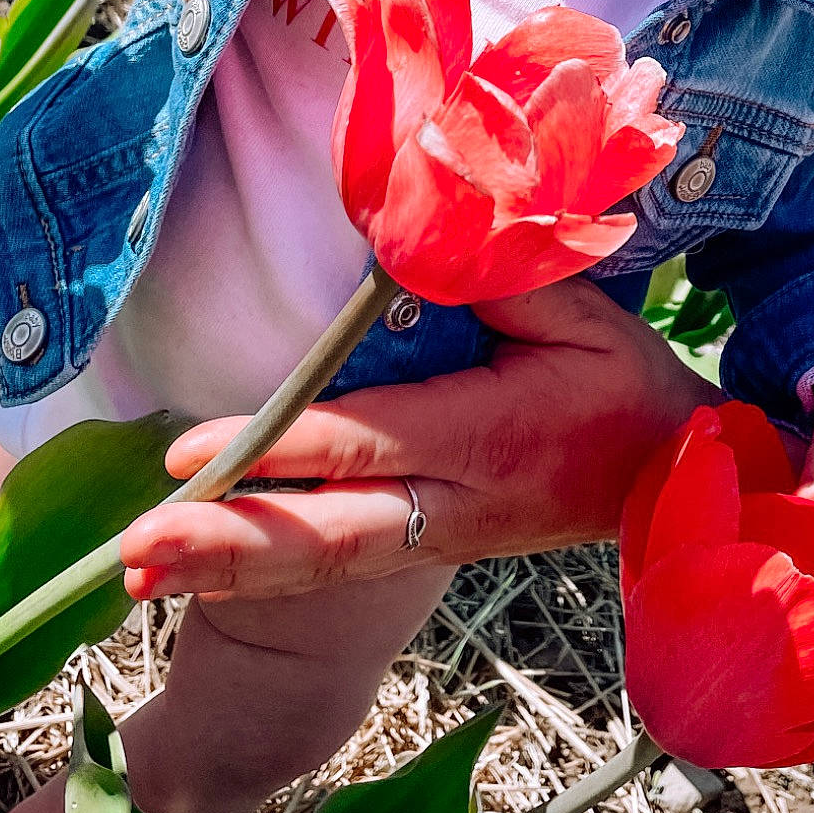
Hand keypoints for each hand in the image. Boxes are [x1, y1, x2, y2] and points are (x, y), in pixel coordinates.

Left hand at [119, 279, 712, 603]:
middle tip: (137, 551)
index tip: (194, 453)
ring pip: (324, 566)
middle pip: (330, 535)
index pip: (370, 441)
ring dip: (226, 572)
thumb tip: (411, 233)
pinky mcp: (430, 549)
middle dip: (229, 544)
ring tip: (136, 574)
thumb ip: (500, 275)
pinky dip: (258, 578)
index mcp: (488, 435)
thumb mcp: (583, 312)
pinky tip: (191, 578)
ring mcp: (439, 538)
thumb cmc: (625, 383)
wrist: (677, 479)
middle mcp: (454, 502)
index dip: (281, 447)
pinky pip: (337, 568)